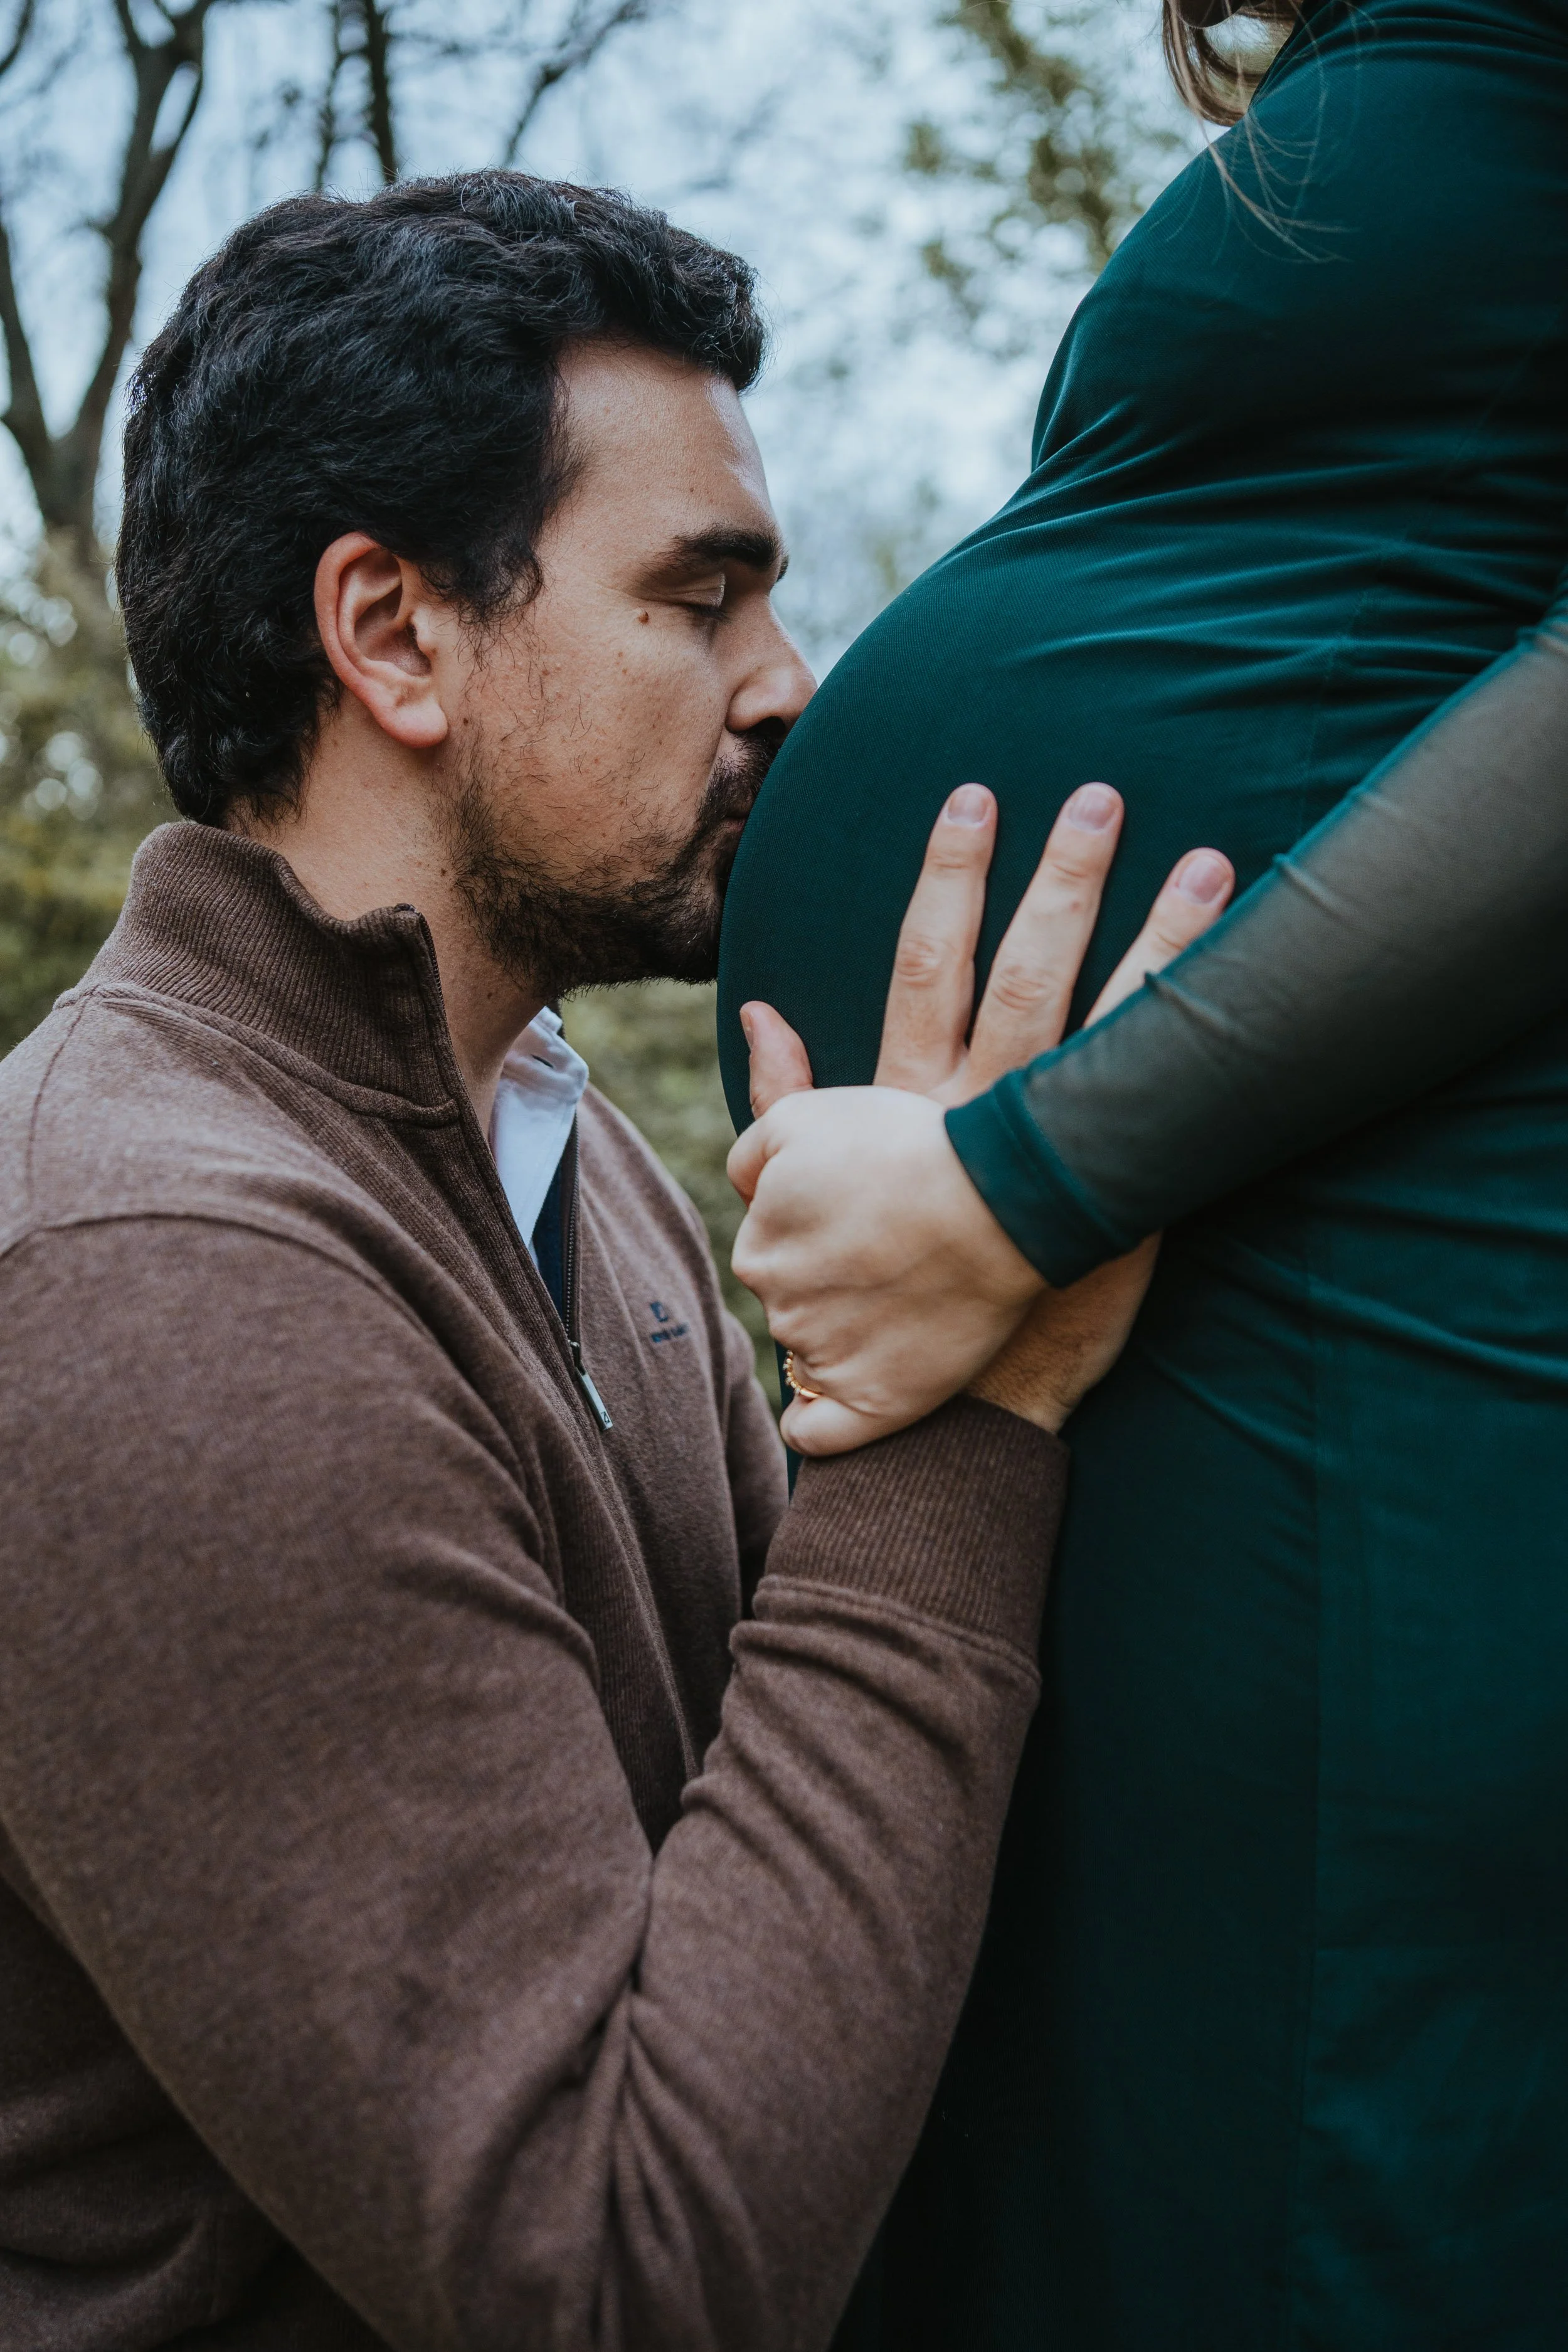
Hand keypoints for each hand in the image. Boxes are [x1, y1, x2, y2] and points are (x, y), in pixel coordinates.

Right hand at [726, 781, 1233, 1451]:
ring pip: (1109, 1030)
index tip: (973, 798)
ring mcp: (1049, 1160)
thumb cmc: (881, 1286)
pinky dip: (1199, 1053)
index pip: (931, 968)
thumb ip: (788, 1101)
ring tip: (1209, 863)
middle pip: (1029, 978)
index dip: (952, 879)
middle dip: (1061, 884)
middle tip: (1099, 795)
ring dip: (1161, 945)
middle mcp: (980, 1117)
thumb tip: (761, 1010)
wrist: (950, 1405)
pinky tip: (1249, 1002)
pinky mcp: (1114, 1206)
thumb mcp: (814, 1185)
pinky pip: (1162, 1112)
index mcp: (911, 1104)